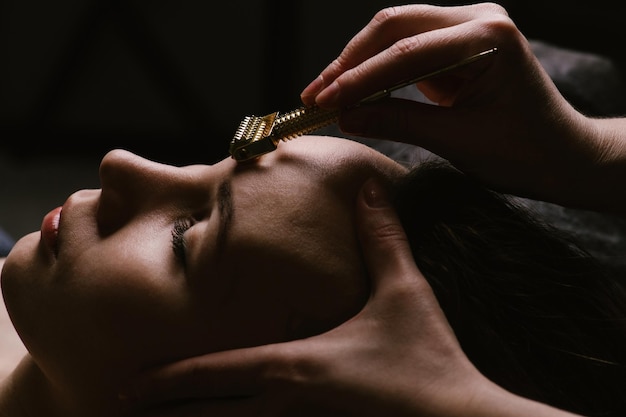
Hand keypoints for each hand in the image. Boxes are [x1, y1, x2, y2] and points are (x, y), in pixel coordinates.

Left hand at [121, 179, 485, 416]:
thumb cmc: (429, 358)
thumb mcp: (405, 290)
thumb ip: (382, 237)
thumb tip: (369, 187)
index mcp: (293, 367)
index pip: (212, 373)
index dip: (166, 379)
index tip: (127, 382)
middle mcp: (286, 406)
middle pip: (207, 415)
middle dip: (164, 413)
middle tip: (122, 408)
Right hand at [301, 3, 608, 208]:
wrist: (559, 156)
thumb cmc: (523, 151)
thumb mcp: (458, 141)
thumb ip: (397, 123)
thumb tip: (345, 117)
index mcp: (489, 37)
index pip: (406, 53)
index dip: (358, 80)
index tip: (322, 104)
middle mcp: (478, 18)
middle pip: (395, 26)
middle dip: (350, 63)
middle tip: (315, 96)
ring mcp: (467, 27)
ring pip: (395, 33)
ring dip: (358, 64)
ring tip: (325, 95)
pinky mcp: (456, 44)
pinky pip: (405, 49)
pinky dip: (377, 71)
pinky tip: (353, 92)